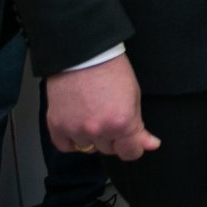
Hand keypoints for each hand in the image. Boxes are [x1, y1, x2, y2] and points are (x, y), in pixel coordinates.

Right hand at [44, 54, 158, 160]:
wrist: (83, 54)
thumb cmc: (110, 69)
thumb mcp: (134, 96)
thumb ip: (139, 126)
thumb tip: (150, 145)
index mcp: (121, 122)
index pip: (130, 153)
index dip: (134, 146)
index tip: (133, 141)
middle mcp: (98, 130)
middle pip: (109, 150)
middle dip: (113, 137)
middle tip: (109, 115)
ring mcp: (75, 129)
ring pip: (88, 148)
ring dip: (92, 137)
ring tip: (92, 113)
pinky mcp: (56, 126)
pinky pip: (66, 146)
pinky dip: (71, 139)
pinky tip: (77, 122)